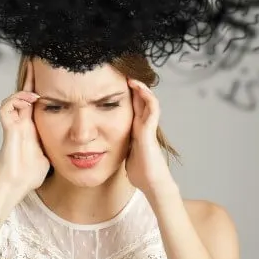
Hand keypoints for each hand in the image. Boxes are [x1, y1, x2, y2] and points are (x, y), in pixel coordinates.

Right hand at [0, 59, 50, 196]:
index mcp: (33, 126)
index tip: (52, 72)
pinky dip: (16, 101)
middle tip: (38, 61)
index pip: (37, 101)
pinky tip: (29, 102)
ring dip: (24, 91)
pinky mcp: (8, 130)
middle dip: (30, 77)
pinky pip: (6, 107)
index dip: (43, 86)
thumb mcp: (51, 154)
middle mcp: (22, 122)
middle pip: (24, 93)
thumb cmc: (30, 174)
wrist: (17, 185)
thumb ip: (60, 145)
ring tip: (37, 93)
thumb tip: (77, 144)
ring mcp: (14, 125)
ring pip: (14, 97)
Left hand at [125, 78, 172, 193]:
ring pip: (148, 101)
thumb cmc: (141, 173)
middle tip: (123, 75)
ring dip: (141, 88)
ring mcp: (148, 127)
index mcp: (136, 131)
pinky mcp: (150, 130)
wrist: (152, 184)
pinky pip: (152, 108)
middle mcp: (143, 126)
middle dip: (133, 88)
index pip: (133, 108)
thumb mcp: (125, 155)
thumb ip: (120, 147)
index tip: (115, 86)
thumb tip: (106, 149)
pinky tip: (139, 87)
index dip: (127, 97)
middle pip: (141, 101)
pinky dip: (147, 96)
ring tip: (131, 77)